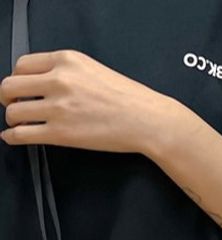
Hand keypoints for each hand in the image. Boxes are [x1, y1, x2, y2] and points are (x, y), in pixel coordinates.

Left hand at [0, 50, 178, 153]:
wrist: (148, 120)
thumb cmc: (131, 99)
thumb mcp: (95, 70)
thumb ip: (68, 72)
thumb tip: (46, 84)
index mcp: (66, 61)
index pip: (22, 65)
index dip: (18, 79)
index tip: (21, 88)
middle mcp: (58, 80)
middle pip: (10, 86)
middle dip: (8, 98)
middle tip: (13, 105)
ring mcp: (58, 108)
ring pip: (14, 112)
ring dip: (13, 119)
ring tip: (19, 124)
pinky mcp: (61, 133)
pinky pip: (23, 134)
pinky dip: (12, 137)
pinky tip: (12, 137)